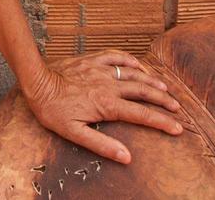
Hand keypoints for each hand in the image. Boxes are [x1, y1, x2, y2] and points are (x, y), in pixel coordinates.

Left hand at [20, 50, 182, 164]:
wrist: (36, 80)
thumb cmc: (53, 109)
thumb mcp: (74, 133)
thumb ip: (101, 144)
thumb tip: (126, 157)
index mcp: (107, 105)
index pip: (142, 115)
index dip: (162, 122)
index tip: (177, 128)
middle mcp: (109, 85)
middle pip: (143, 92)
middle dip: (163, 101)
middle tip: (177, 108)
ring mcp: (101, 69)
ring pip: (133, 74)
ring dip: (151, 81)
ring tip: (165, 88)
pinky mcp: (92, 59)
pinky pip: (116, 56)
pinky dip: (130, 60)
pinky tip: (138, 65)